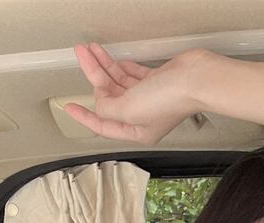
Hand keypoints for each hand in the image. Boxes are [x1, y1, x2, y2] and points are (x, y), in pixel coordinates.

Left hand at [64, 42, 203, 145]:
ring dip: (104, 66)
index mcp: (136, 131)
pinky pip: (132, 75)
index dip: (84, 116)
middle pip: (109, 98)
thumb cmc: (169, 99)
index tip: (69, 107)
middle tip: (81, 55)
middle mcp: (142, 117)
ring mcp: (150, 99)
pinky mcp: (157, 82)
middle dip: (94, 77)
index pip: (103, 126)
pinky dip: (121, 67)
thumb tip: (100, 104)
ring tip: (91, 50)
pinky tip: (112, 59)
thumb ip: (108, 109)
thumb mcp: (127, 109)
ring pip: (119, 83)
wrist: (195, 79)